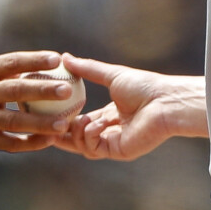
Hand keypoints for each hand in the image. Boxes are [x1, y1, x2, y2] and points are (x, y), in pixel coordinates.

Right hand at [0, 50, 79, 151]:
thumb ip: (11, 69)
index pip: (10, 63)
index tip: (57, 59)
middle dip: (42, 90)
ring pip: (13, 121)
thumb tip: (54, 60)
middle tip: (67, 90)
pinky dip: (30, 143)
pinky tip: (49, 141)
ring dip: (40, 123)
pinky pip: (8, 143)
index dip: (33, 60)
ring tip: (64, 124)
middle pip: (13, 91)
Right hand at [55, 55, 206, 161]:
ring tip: (77, 120)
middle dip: (61, 133)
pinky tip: (95, 124)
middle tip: (46, 125)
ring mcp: (114, 142)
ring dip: (76, 133)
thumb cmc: (144, 86)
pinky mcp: (118, 151)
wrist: (164, 101)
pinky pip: (93, 149)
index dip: (64, 119)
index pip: (81, 121)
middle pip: (78, 138)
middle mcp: (110, 130)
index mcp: (109, 115)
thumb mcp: (111, 74)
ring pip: (82, 146)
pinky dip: (89, 136)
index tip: (48, 112)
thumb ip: (87, 68)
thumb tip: (65, 57)